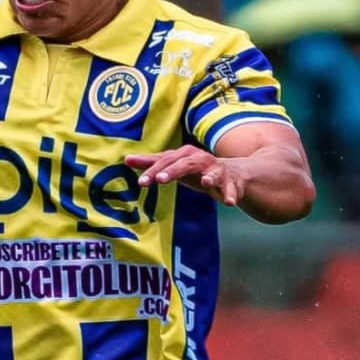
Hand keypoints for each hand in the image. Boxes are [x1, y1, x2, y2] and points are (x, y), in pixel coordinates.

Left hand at [127, 145, 249, 206]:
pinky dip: (231, 194)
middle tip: (160, 179)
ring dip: (210, 177)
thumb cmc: (195, 170)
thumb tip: (127, 159)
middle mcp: (201, 160)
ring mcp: (217, 171)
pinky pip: (232, 189)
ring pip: (213, 173)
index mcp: (185, 155)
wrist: (231, 173)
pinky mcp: (231, 182)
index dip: (153, 171)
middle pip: (186, 164)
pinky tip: (229, 203)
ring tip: (205, 182)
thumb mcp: (173, 166)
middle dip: (174, 170)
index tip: (141, 183)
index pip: (166, 161)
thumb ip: (152, 163)